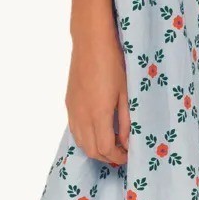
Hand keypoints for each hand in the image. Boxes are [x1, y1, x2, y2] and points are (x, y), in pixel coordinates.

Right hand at [65, 24, 129, 167]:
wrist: (91, 41)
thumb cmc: (114, 63)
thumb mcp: (126, 93)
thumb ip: (126, 121)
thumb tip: (126, 142)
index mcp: (99, 114)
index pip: (106, 149)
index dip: (119, 157)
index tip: (130, 155)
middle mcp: (82, 115)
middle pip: (91, 150)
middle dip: (108, 158)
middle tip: (122, 154)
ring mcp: (72, 110)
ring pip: (80, 142)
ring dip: (96, 149)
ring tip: (112, 145)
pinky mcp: (68, 103)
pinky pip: (74, 130)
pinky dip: (86, 138)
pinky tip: (98, 131)